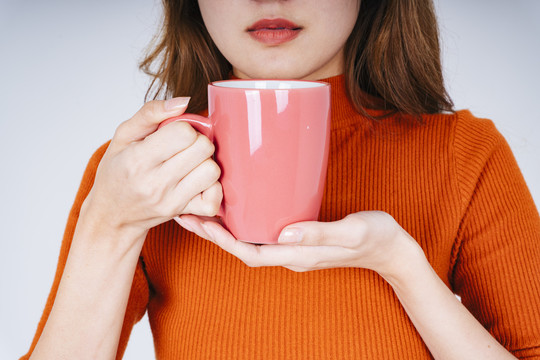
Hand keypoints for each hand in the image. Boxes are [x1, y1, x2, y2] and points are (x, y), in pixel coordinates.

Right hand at [82, 97, 222, 238]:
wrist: (112, 214)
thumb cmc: (117, 171)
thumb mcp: (124, 135)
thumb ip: (151, 113)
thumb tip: (183, 102)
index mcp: (137, 159)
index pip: (183, 133)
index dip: (184, 127)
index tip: (174, 134)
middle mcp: (154, 183)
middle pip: (203, 149)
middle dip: (198, 141)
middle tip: (185, 147)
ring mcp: (170, 201)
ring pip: (212, 171)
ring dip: (206, 163)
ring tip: (191, 164)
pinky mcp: (181, 213)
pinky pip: (213, 201)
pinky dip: (212, 189)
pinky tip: (198, 182)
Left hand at [175, 211, 422, 276]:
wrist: (392, 249)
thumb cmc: (375, 237)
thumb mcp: (351, 232)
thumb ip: (319, 233)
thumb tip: (284, 233)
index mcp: (298, 256)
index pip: (250, 252)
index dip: (222, 239)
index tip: (200, 221)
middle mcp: (291, 255)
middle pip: (242, 247)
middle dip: (212, 234)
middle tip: (185, 213)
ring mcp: (294, 248)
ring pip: (249, 241)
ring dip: (223, 229)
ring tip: (200, 209)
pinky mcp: (298, 238)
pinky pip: (262, 234)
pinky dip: (243, 223)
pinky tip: (236, 208)